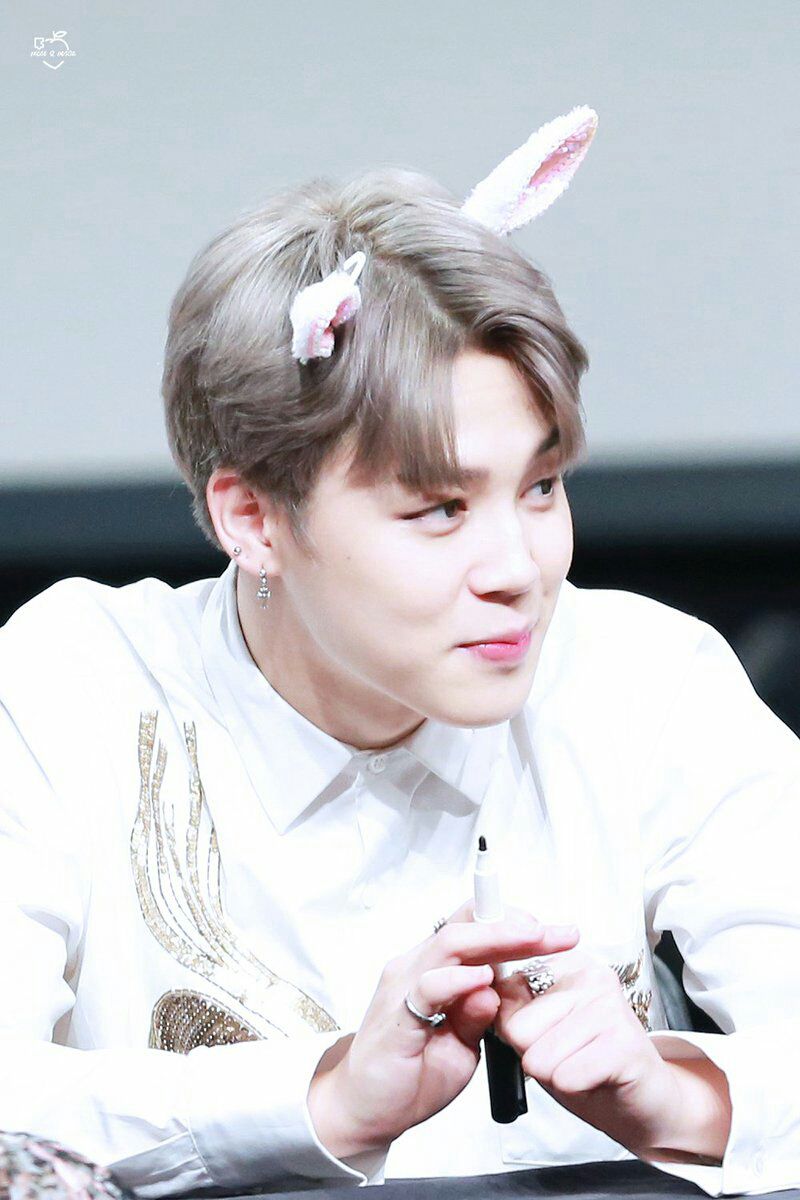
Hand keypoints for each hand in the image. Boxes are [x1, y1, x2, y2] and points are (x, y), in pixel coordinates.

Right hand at [307, 899, 579, 1157]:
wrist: (366, 1109)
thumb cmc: (414, 1074)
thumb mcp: (463, 1044)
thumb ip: (479, 1015)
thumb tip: (498, 987)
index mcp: (436, 967)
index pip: (473, 926)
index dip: (512, 922)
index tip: (555, 933)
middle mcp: (418, 965)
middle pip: (467, 926)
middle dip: (516, 925)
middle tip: (557, 932)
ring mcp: (404, 985)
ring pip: (450, 944)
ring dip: (496, 938)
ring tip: (532, 937)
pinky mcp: (397, 1014)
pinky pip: (428, 986)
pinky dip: (458, 978)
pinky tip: (484, 977)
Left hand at [493, 943, 694, 1158]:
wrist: (645, 1103)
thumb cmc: (587, 1065)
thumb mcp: (539, 1032)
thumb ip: (510, 1010)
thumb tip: (482, 993)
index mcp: (565, 964)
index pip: (503, 992)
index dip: (511, 1029)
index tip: (542, 1037)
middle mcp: (588, 974)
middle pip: (517, 1029)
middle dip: (534, 1056)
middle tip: (568, 1057)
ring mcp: (608, 1004)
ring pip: (538, 1056)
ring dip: (556, 1075)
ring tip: (583, 1067)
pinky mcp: (623, 1041)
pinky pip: (566, 1076)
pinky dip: (575, 1089)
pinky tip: (597, 1079)